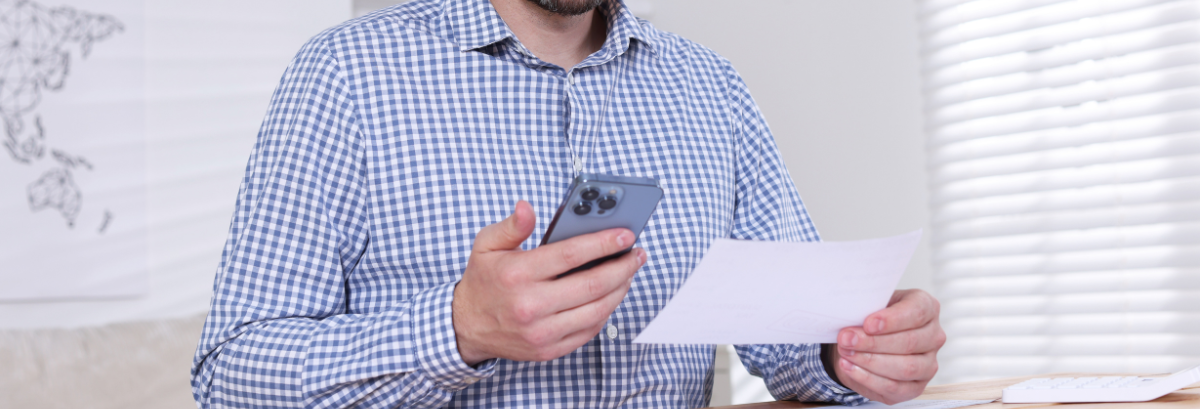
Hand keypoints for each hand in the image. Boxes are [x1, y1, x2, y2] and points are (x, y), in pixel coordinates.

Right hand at [452, 200, 646, 364]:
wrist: (466, 327)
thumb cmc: (483, 282)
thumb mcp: (487, 245)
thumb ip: (512, 225)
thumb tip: (527, 207)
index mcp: (517, 274)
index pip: (571, 255)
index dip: (604, 243)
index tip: (626, 234)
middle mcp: (531, 305)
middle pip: (592, 284)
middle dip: (622, 266)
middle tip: (637, 253)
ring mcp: (542, 331)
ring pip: (597, 309)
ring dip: (620, 288)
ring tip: (629, 272)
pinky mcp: (549, 349)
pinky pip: (590, 329)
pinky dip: (607, 311)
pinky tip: (613, 294)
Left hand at [833, 289, 944, 403]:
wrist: (865, 342)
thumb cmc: (872, 318)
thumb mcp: (870, 304)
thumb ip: (868, 306)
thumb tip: (853, 314)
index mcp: (927, 308)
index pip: (918, 312)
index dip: (893, 320)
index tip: (868, 324)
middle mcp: (934, 336)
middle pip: (909, 342)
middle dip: (873, 342)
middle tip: (847, 339)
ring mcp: (928, 364)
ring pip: (905, 367)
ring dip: (870, 361)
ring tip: (846, 353)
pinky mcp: (916, 388)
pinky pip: (894, 387)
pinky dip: (868, 378)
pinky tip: (849, 367)